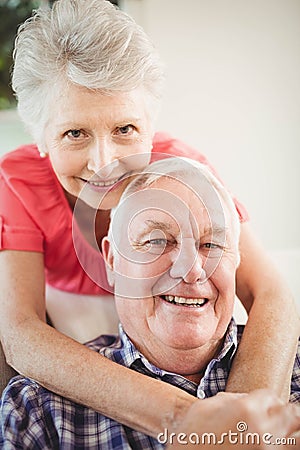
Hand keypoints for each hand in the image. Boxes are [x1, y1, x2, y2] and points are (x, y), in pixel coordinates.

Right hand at [164, 389, 299, 448]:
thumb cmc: (191, 434)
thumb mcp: (206, 406)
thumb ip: (230, 399)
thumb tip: (245, 399)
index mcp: (246, 408)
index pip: (272, 397)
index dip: (269, 401)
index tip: (266, 407)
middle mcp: (262, 428)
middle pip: (293, 415)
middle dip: (288, 414)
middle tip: (281, 419)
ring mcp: (267, 448)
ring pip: (298, 437)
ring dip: (293, 431)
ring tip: (284, 433)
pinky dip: (287, 445)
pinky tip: (277, 444)